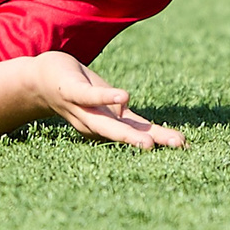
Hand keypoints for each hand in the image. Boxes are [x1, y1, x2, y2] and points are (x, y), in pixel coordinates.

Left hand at [30, 50, 185, 150]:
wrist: (40, 79)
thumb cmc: (80, 93)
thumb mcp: (109, 108)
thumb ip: (130, 122)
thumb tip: (157, 135)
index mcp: (108, 127)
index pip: (140, 134)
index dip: (164, 139)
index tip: (190, 147)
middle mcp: (95, 124)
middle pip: (125, 136)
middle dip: (149, 145)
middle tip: (176, 150)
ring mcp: (81, 110)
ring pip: (107, 125)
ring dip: (128, 136)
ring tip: (149, 144)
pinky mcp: (69, 92)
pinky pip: (89, 97)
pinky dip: (106, 98)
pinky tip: (125, 97)